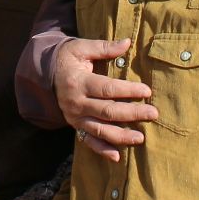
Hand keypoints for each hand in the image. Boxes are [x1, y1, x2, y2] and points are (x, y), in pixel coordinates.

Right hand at [54, 37, 156, 160]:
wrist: (45, 74)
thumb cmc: (68, 58)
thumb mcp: (81, 48)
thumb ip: (104, 47)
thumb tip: (127, 42)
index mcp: (78, 82)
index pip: (106, 89)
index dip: (127, 90)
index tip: (147, 91)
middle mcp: (75, 103)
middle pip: (107, 111)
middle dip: (132, 113)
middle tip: (153, 113)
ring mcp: (75, 117)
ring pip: (100, 129)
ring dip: (121, 136)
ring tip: (140, 138)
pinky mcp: (76, 126)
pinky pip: (89, 141)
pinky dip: (102, 151)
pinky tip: (118, 157)